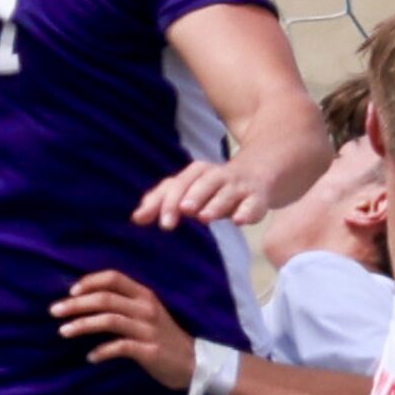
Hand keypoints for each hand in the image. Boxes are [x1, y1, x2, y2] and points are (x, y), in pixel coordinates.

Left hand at [53, 269, 194, 386]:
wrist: (194, 363)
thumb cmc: (164, 337)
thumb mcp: (148, 314)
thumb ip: (124, 305)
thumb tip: (88, 302)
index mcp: (145, 295)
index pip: (114, 278)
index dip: (90, 281)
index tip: (71, 291)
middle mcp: (146, 308)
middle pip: (105, 299)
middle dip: (76, 304)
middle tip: (54, 311)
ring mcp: (148, 329)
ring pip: (108, 320)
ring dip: (82, 325)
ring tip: (63, 332)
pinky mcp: (149, 350)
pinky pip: (119, 347)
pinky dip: (101, 351)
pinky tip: (91, 357)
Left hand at [134, 155, 270, 229]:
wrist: (256, 175)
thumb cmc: (213, 188)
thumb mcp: (188, 190)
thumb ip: (162, 201)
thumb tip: (136, 218)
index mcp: (198, 172)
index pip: (179, 183)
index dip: (169, 201)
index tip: (161, 223)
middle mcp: (218, 175)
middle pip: (204, 182)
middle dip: (193, 196)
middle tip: (183, 211)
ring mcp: (239, 186)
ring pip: (227, 192)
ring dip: (216, 203)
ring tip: (204, 217)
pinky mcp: (257, 198)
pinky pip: (253, 203)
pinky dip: (247, 211)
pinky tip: (239, 220)